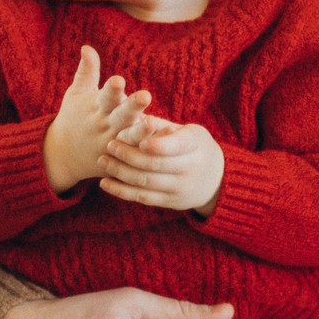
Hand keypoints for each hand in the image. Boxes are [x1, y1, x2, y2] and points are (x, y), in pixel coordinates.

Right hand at [42, 46, 152, 193]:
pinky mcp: (119, 159)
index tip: (119, 79)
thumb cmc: (74, 117)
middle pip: (121, 115)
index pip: (105, 96)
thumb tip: (87, 47)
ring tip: (154, 123)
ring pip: (129, 137)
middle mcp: (106, 124)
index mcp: (97, 107)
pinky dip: (149, 150)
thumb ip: (87, 72)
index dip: (112, 88)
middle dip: (132, 106)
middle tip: (146, 95)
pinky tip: (166, 141)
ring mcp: (113, 143)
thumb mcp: (77, 94)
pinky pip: (136, 154)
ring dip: (140, 132)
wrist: (61, 155)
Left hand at [100, 116, 225, 215]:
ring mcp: (180, 187)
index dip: (158, 145)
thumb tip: (135, 117)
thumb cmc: (194, 147)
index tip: (139, 140)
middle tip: (110, 145)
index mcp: (196, 144)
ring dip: (119, 171)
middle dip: (128, 155)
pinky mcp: (170, 202)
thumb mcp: (187, 131)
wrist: (216, 180)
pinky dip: (121, 191)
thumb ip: (161, 126)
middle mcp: (191, 167)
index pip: (177, 145)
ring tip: (103, 160)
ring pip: (145, 182)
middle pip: (155, 164)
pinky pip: (142, 197)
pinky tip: (105, 183)